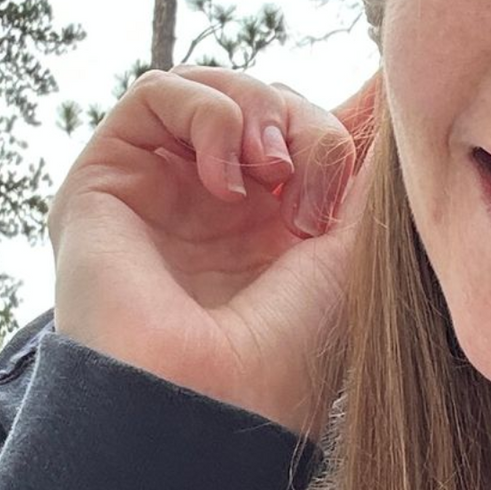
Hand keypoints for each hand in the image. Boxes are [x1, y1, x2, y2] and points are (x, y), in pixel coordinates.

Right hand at [48, 66, 381, 438]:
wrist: (216, 400)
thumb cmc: (292, 345)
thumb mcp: (356, 244)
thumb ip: (366, 167)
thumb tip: (384, 93)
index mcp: (276, 225)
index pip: (305, 131)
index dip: (342, 112)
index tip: (383, 106)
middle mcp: (217, 206)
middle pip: (271, 103)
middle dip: (309, 126)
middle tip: (316, 191)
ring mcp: (161, 189)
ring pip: (216, 89)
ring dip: (262, 112)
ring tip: (275, 175)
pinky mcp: (106, 178)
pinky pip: (156, 92)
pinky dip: (208, 112)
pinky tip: (229, 180)